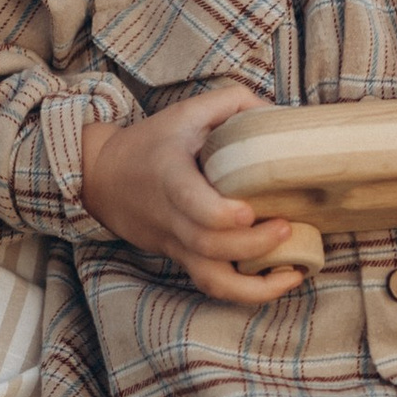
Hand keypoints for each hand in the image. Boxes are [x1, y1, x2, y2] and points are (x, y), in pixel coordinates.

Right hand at [77, 85, 312, 304]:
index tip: (249, 211)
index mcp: (171, 176)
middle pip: (208, 245)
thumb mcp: (187, 111)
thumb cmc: (152, 142)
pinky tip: (279, 282)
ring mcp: (177, 244)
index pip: (191, 202)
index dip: (220, 213)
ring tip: (293, 271)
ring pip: (210, 279)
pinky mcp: (183, 259)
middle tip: (287, 227)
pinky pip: (212, 286)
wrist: (104, 179)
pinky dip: (246, 293)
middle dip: (253, 244)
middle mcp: (172, 217)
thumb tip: (277, 115)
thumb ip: (233, 103)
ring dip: (254, 285)